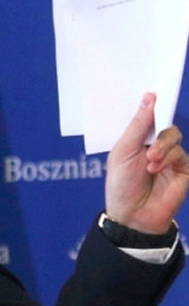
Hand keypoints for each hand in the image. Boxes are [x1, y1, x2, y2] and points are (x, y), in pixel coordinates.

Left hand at [105, 93, 188, 233]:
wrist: (132, 215)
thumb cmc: (121, 184)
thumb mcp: (123, 151)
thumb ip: (138, 124)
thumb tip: (150, 97)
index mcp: (136, 139)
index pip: (147, 116)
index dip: (151, 105)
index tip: (154, 90)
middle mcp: (154, 145)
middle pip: (164, 123)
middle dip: (157, 130)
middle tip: (148, 139)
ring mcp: (170, 157)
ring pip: (174, 136)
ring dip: (161, 147)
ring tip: (149, 162)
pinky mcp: (183, 169)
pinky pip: (182, 154)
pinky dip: (168, 158)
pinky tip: (155, 169)